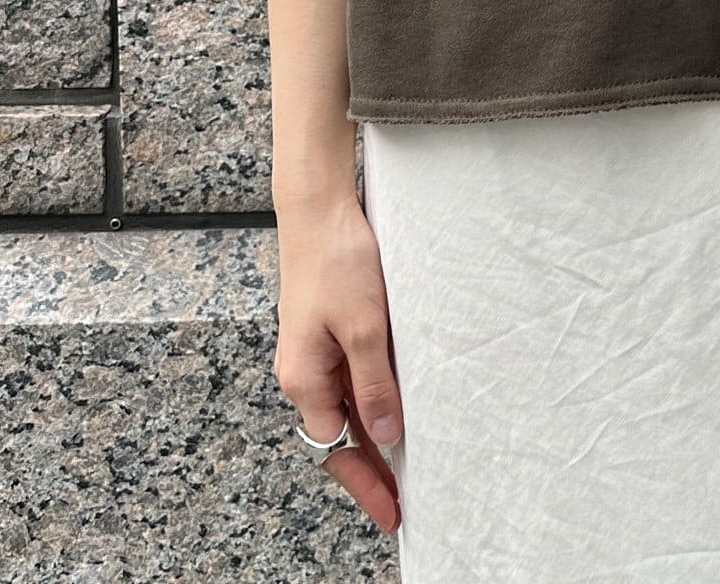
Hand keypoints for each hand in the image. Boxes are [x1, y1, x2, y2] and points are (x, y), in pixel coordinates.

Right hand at [273, 189, 402, 535]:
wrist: (319, 208)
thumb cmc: (338, 260)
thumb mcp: (365, 327)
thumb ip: (374, 385)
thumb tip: (385, 438)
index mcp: (305, 378)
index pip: (337, 449)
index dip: (367, 482)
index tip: (394, 512)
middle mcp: (306, 371)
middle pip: (341, 434)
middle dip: (373, 467)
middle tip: (410, 496)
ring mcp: (317, 351)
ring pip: (349, 406)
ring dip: (378, 430)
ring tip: (414, 458)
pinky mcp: (330, 330)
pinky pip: (353, 377)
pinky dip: (377, 395)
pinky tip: (403, 400)